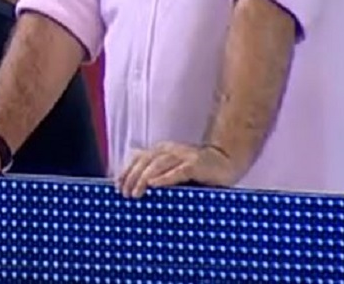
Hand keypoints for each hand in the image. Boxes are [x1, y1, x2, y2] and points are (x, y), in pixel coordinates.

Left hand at [116, 142, 242, 198]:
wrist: (226, 162)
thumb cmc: (198, 171)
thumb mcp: (173, 170)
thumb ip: (158, 174)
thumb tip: (136, 188)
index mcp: (162, 151)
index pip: (138, 158)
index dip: (126, 171)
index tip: (117, 185)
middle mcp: (170, 150)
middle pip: (144, 161)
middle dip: (132, 178)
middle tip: (125, 194)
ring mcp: (183, 156)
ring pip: (157, 165)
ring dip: (144, 179)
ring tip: (135, 192)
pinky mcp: (196, 164)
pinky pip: (177, 171)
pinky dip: (164, 178)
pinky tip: (154, 185)